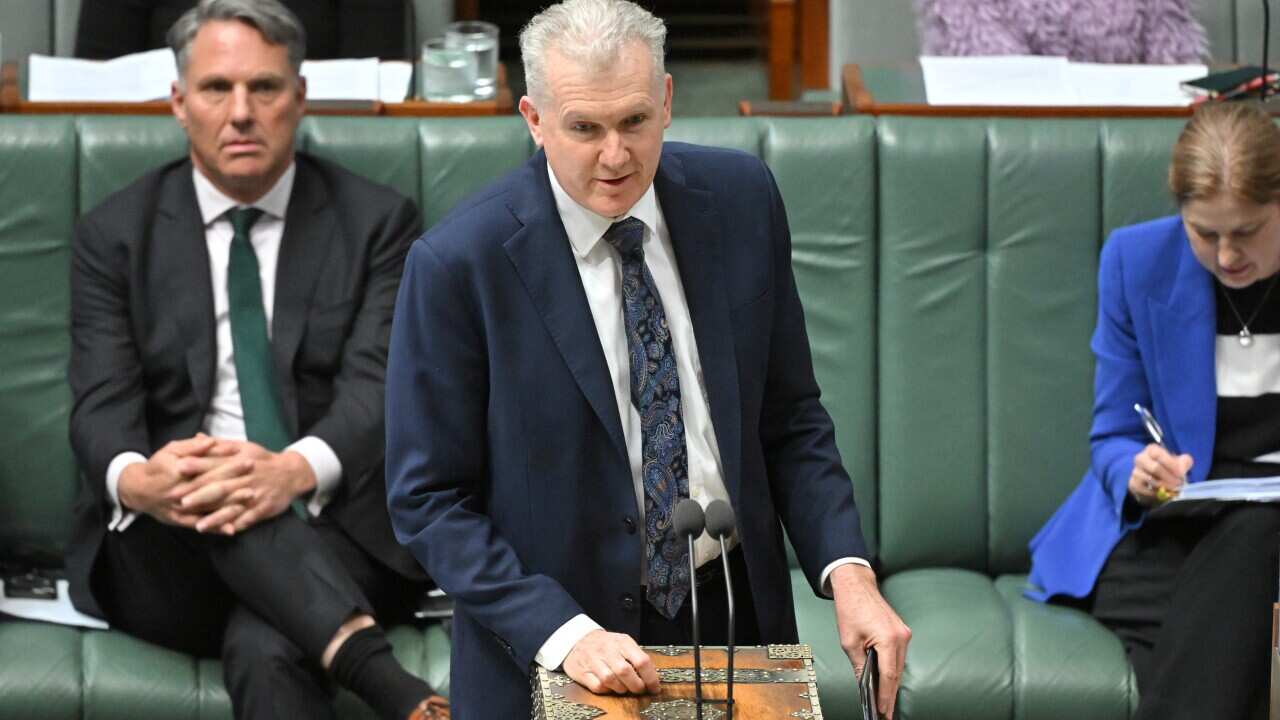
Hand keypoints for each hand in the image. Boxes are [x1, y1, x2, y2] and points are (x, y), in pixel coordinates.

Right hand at [117, 434, 248, 527]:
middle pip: (212, 486)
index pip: (208, 467)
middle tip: (256, 476)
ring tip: (250, 498)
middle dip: (235, 481)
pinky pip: (200, 525)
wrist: (137, 490)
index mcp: (178, 472)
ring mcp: (179, 508)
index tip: (248, 458)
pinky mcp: (179, 520)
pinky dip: (215, 527)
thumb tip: (212, 440)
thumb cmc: (158, 466)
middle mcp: (179, 492)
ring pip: (208, 507)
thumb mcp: (171, 450)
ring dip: (230, 503)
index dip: (229, 463)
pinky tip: (231, 529)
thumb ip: (192, 447)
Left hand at [172, 440, 315, 534]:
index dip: (196, 466)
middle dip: (199, 494)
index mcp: (240, 460)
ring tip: (199, 525)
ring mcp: (255, 493)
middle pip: (220, 486)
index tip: (177, 468)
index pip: (215, 463)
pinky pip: (249, 518)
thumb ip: (219, 444)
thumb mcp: (244, 446)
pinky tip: (225, 533)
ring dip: (216, 517)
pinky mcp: (263, 507)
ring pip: (233, 506)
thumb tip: (197, 437)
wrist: (292, 473)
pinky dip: (237, 525)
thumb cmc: (262, 460)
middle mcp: (246, 477)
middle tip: (179, 501)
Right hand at [563, 629, 659, 695]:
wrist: (577, 639)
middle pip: (625, 672)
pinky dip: (606, 690)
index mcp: (622, 642)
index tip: (655, 687)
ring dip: (621, 688)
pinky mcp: (582, 672)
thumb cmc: (604, 644)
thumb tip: (652, 677)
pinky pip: (598, 686)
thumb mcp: (622, 642)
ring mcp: (593, 660)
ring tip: (624, 688)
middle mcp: (607, 650)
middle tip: (640, 690)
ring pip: (611, 680)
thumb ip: (636, 657)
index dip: (651, 678)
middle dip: (636, 686)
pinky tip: (609, 687)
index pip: (641, 660)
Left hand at [830, 564, 911, 719]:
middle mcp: (902, 637)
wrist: (856, 585)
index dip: (885, 695)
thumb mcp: (849, 642)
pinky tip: (886, 680)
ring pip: (899, 665)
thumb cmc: (851, 608)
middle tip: (885, 713)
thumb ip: (859, 665)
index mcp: (889, 639)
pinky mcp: (902, 631)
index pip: (889, 675)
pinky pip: (898, 656)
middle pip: (897, 673)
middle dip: (890, 694)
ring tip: (884, 702)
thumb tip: (864, 684)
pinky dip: (892, 668)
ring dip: (891, 682)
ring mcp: (904, 633)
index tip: (882, 711)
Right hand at [1128, 444, 1191, 506]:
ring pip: (1150, 480)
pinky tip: (1162, 493)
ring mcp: (1135, 471)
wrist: (1153, 480)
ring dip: (1164, 486)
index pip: (1159, 454)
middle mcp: (1140, 458)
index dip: (1171, 464)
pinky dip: (1155, 493)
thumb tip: (1183, 465)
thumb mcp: (1178, 462)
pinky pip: (1144, 489)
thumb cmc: (1167, 468)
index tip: (1181, 474)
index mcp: (1151, 450)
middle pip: (1155, 468)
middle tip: (1179, 485)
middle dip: (1169, 478)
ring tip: (1173, 490)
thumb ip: (1184, 461)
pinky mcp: (1133, 483)